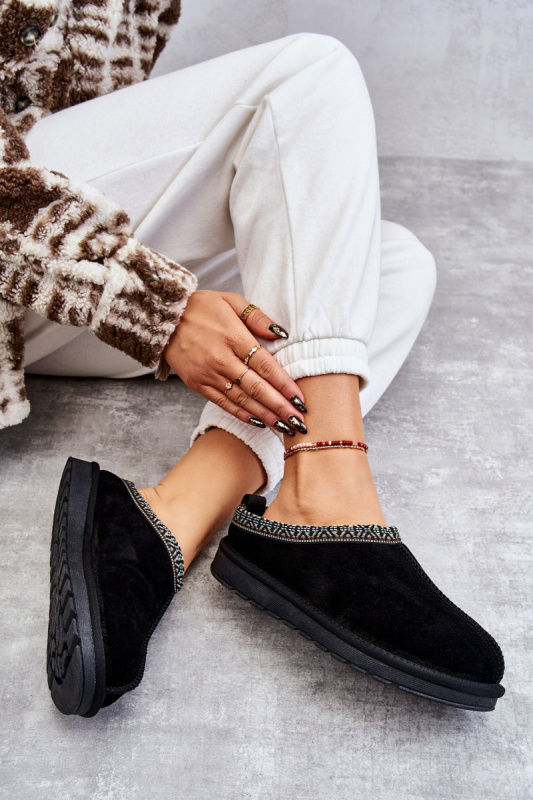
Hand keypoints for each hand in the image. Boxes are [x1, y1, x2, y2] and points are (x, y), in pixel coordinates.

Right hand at [162, 290, 306, 432]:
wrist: (162, 317)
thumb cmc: (200, 307)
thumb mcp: (230, 300)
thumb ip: (257, 317)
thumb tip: (281, 333)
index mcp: (233, 337)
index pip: (265, 366)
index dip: (285, 385)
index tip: (300, 399)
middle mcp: (221, 359)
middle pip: (256, 388)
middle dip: (280, 407)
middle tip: (299, 422)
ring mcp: (208, 374)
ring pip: (242, 400)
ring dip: (265, 415)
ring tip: (284, 427)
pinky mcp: (197, 384)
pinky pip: (223, 403)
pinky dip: (242, 414)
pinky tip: (258, 422)